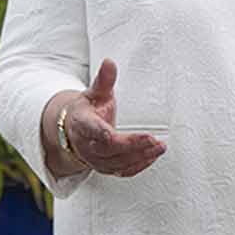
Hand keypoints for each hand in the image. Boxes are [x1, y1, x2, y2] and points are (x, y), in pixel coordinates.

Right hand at [59, 59, 165, 178]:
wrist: (75, 131)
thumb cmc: (87, 110)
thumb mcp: (94, 93)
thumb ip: (104, 80)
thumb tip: (109, 62)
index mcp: (82, 124)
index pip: (92, 130)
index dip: (102, 133)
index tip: (113, 133)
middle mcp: (87, 145)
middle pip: (109, 149)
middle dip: (132, 145)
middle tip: (152, 139)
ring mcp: (96, 160)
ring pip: (118, 163)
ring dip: (141, 156)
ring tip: (160, 147)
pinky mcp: (106, 168)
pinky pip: (124, 171)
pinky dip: (139, 165)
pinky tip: (153, 156)